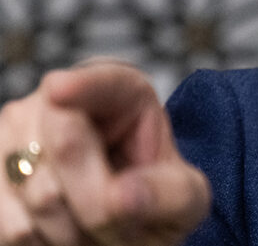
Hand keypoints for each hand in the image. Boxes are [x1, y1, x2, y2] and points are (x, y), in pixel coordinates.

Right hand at [0, 59, 209, 245]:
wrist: (123, 225)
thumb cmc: (155, 200)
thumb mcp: (185, 198)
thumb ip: (168, 195)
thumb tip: (121, 197)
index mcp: (120, 92)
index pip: (101, 83)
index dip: (81, 86)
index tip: (61, 91)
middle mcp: (56, 103)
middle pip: (66, 148)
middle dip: (100, 202)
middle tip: (123, 222)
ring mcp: (13, 137)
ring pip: (38, 195)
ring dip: (74, 231)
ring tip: (97, 230)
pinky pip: (11, 226)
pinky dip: (43, 245)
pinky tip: (64, 237)